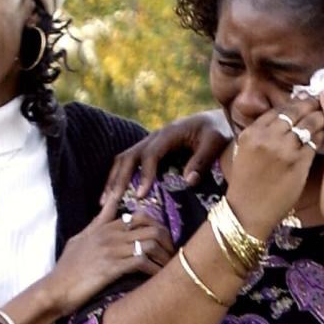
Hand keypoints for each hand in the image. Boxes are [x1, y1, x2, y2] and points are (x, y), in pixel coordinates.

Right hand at [44, 199, 173, 315]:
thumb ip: (97, 224)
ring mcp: (112, 249)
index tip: (165, 239)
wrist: (55, 288)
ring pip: (150, 243)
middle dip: (167, 241)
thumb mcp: (80, 239)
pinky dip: (155, 269)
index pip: (138, 216)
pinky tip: (159, 277)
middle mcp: (110, 234)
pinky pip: (142, 262)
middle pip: (151, 228)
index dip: (157, 225)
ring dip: (165, 256)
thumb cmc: (67, 268)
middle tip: (171, 255)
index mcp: (104, 227)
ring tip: (169, 268)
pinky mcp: (112, 267)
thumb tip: (107, 208)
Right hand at [101, 109, 230, 203]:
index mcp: (170, 133)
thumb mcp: (216, 142)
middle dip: (119, 180)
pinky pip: (129, 163)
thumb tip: (188, 181)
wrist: (216, 120)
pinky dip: (118, 178)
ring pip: (124, 159)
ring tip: (104, 203)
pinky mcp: (151, 150)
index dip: (145, 174)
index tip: (141, 195)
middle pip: (129, 157)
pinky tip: (113, 196)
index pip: (151, 154)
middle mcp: (155, 137)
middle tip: (111, 202)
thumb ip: (202, 160)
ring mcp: (150, 143)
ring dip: (113, 180)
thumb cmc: (219, 130)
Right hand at [225, 98, 323, 235]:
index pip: (279, 109)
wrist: (248, 211)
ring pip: (308, 123)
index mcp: (252, 132)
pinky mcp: (298, 163)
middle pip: (295, 112)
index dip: (296, 103)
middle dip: (311, 105)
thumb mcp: (246, 151)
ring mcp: (284, 149)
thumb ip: (261, 133)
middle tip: (322, 102)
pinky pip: (316, 142)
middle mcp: (267, 137)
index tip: (306, 100)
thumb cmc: (247, 183)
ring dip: (321, 117)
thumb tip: (282, 118)